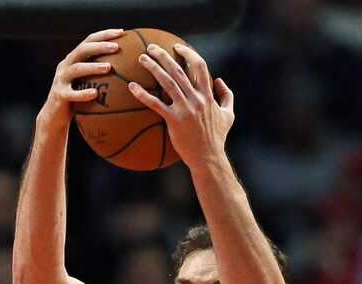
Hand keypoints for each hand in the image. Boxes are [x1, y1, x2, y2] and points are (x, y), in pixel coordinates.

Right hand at [39, 29, 122, 127]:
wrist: (55, 115)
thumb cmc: (78, 98)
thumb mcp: (88, 82)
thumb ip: (101, 73)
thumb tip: (130, 70)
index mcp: (74, 59)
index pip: (89, 41)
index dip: (104, 35)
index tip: (122, 32)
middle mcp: (66, 65)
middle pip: (82, 50)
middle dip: (99, 46)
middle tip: (116, 47)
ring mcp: (61, 79)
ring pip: (76, 69)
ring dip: (92, 67)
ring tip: (108, 67)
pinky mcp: (60, 95)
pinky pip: (71, 94)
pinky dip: (83, 93)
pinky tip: (95, 93)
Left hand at [128, 43, 233, 167]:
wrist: (208, 158)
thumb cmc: (217, 138)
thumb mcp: (229, 115)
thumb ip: (226, 96)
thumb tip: (219, 80)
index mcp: (208, 96)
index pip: (200, 67)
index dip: (188, 54)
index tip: (177, 47)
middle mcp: (196, 99)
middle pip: (178, 70)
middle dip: (163, 55)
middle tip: (151, 48)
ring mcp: (185, 109)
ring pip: (167, 82)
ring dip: (153, 67)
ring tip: (142, 59)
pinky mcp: (174, 120)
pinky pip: (155, 104)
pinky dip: (143, 94)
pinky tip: (132, 86)